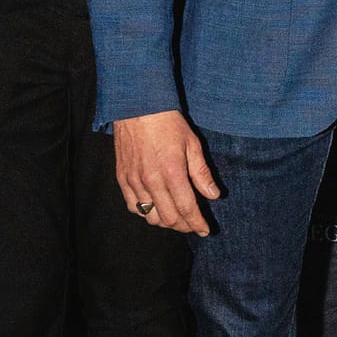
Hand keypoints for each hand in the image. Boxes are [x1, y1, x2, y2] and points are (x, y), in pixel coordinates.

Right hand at [114, 109, 222, 234]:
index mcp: (172, 173)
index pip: (187, 209)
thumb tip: (214, 195)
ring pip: (150, 217)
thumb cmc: (167, 122)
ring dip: (165, 222)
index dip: (197, 223)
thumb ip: (202, 173)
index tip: (205, 230)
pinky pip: (132, 206)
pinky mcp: (122, 178)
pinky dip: (145, 213)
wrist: (137, 106)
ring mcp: (134, 181)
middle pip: (169, 218)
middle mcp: (152, 181)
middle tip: (193, 224)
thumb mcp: (192, 144)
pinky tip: (154, 208)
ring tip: (175, 217)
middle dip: (184, 226)